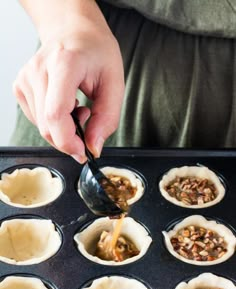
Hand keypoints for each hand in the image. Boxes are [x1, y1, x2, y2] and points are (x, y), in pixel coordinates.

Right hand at [13, 11, 123, 162]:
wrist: (73, 31)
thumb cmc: (96, 52)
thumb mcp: (114, 84)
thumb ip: (107, 118)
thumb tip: (93, 147)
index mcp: (64, 64)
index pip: (56, 114)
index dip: (69, 141)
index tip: (84, 151)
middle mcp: (38, 70)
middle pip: (47, 126)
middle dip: (70, 139)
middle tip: (88, 123)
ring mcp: (25, 78)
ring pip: (41, 126)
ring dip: (63, 129)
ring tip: (78, 108)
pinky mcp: (20, 87)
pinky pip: (37, 120)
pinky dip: (54, 122)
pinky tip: (65, 105)